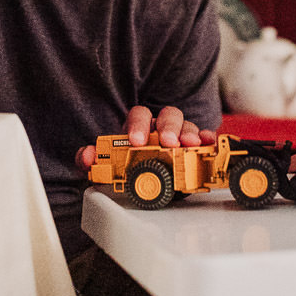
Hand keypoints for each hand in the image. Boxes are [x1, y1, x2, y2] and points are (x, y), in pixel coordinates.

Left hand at [75, 105, 217, 170]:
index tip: (137, 141)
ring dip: (190, 133)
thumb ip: (90, 160)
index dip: (139, 125)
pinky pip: (203, 139)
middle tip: (169, 142)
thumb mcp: (104, 165)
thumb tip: (88, 156)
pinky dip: (206, 139)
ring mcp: (179, 137)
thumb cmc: (124, 166)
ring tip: (191, 144)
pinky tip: (208, 143)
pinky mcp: (192, 149)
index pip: (140, 115)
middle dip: (169, 127)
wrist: (141, 181)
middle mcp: (160, 127)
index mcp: (139, 127)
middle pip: (168, 115)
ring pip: (187, 125)